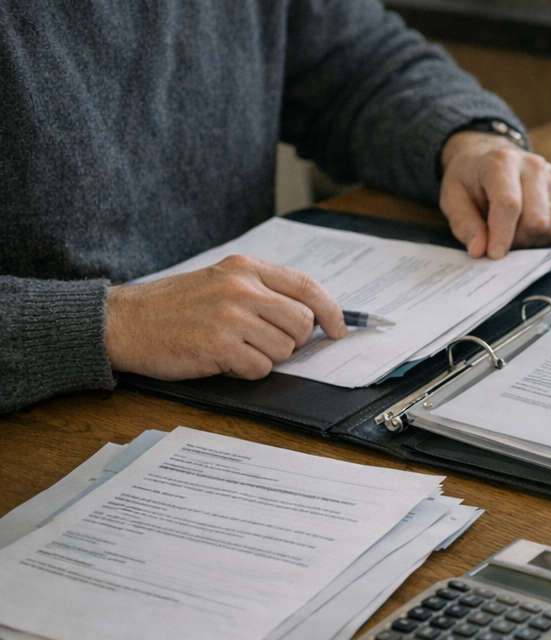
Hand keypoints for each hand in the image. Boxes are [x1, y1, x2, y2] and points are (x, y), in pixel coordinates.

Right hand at [104, 255, 344, 379]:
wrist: (124, 321)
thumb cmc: (175, 305)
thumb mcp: (221, 280)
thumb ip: (263, 290)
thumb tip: (313, 315)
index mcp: (246, 268)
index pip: (308, 287)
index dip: (332, 311)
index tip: (338, 330)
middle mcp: (242, 288)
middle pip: (303, 322)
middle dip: (294, 341)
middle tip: (267, 343)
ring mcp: (231, 317)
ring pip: (284, 349)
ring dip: (267, 357)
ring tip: (237, 348)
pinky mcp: (219, 346)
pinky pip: (260, 368)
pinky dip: (247, 371)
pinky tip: (224, 360)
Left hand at [439, 132, 550, 257]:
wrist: (491, 156)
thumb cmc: (472, 179)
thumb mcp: (453, 197)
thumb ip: (464, 224)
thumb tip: (479, 250)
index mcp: (501, 161)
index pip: (509, 204)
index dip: (502, 235)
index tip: (494, 255)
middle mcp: (533, 164)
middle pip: (536, 221)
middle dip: (517, 240)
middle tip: (501, 238)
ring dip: (534, 240)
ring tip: (516, 231)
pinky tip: (532, 227)